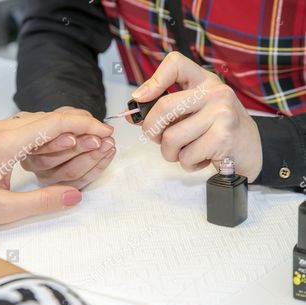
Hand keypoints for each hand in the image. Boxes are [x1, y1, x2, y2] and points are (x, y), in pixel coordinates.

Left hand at [0, 111, 113, 227]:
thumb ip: (42, 202)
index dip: (85, 125)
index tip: (105, 131)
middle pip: (50, 116)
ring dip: (65, 127)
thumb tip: (74, 196)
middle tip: (102, 138)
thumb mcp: (2, 209)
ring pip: (39, 119)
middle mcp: (1, 129)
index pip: (55, 123)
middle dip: (80, 124)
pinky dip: (48, 132)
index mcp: (5, 143)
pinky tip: (57, 144)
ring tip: (86, 141)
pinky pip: (27, 127)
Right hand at [20, 107, 115, 188]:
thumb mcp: (64, 113)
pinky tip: (108, 154)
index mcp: (27, 143)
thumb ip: (73, 117)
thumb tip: (90, 122)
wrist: (64, 132)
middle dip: (81, 148)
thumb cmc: (62, 123)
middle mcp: (33, 164)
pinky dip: (99, 166)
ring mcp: (48, 178)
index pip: (40, 145)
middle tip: (99, 139)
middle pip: (54, 160)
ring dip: (93, 157)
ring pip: (71, 173)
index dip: (60, 140)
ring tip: (108, 144)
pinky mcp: (64, 187)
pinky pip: (82, 181)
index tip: (79, 132)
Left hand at [130, 52, 261, 181]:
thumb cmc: (214, 130)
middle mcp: (215, 92)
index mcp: (204, 81)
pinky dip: (187, 164)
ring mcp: (222, 113)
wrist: (249, 151)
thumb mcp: (192, 112)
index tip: (140, 98)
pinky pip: (186, 156)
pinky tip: (201, 158)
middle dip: (151, 130)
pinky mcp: (223, 137)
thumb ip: (166, 111)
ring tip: (186, 152)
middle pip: (163, 107)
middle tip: (158, 139)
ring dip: (171, 153)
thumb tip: (131, 114)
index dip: (153, 80)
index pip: (175, 63)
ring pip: (171, 138)